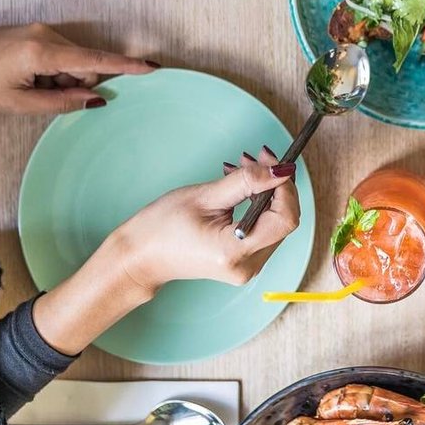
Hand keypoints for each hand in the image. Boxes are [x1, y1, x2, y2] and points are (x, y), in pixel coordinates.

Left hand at [0, 23, 156, 113]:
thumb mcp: (17, 103)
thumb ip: (60, 103)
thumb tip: (95, 99)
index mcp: (43, 52)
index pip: (94, 61)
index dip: (125, 66)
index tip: (152, 68)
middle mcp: (47, 35)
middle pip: (85, 64)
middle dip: (76, 84)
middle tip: (41, 96)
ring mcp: (42, 31)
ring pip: (73, 61)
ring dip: (62, 80)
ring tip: (29, 87)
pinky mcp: (37, 33)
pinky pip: (61, 55)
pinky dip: (54, 72)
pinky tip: (29, 78)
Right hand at [32, 148, 300, 353]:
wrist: (139, 257)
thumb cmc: (161, 228)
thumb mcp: (204, 196)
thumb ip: (246, 182)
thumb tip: (280, 170)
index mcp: (236, 252)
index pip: (285, 219)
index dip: (285, 187)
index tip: (274, 161)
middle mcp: (248, 266)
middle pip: (283, 220)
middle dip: (274, 185)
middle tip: (256, 157)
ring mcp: (247, 267)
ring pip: (275, 222)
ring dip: (265, 192)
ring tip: (241, 168)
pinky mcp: (243, 261)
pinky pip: (263, 228)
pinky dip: (256, 204)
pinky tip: (240, 187)